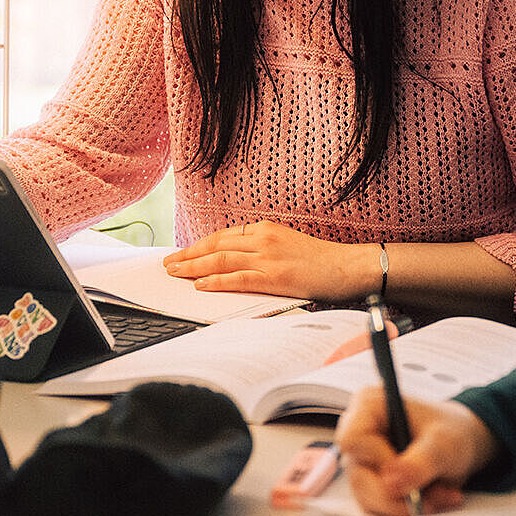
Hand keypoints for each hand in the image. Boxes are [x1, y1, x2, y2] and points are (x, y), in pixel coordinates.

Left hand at [164, 221, 375, 302]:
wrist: (347, 267)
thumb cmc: (319, 260)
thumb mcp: (286, 244)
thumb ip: (261, 248)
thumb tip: (235, 260)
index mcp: (265, 229)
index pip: (223, 236)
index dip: (199, 245)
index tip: (182, 253)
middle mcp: (263, 239)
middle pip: (216, 246)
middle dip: (189, 255)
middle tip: (168, 264)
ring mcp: (268, 257)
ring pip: (221, 261)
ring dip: (194, 268)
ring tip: (175, 273)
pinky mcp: (274, 276)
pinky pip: (237, 279)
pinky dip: (216, 282)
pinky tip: (200, 285)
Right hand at [335, 388, 498, 515]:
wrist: (461, 446)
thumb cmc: (451, 431)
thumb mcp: (444, 443)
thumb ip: (420, 462)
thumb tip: (390, 484)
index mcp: (368, 407)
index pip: (352, 439)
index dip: (378, 459)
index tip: (407, 468)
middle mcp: (359, 434)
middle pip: (359, 477)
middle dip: (399, 495)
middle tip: (436, 495)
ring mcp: (362, 462)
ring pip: (368, 500)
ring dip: (408, 506)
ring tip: (441, 495)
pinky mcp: (370, 485)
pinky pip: (379, 511)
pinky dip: (407, 512)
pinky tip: (433, 499)